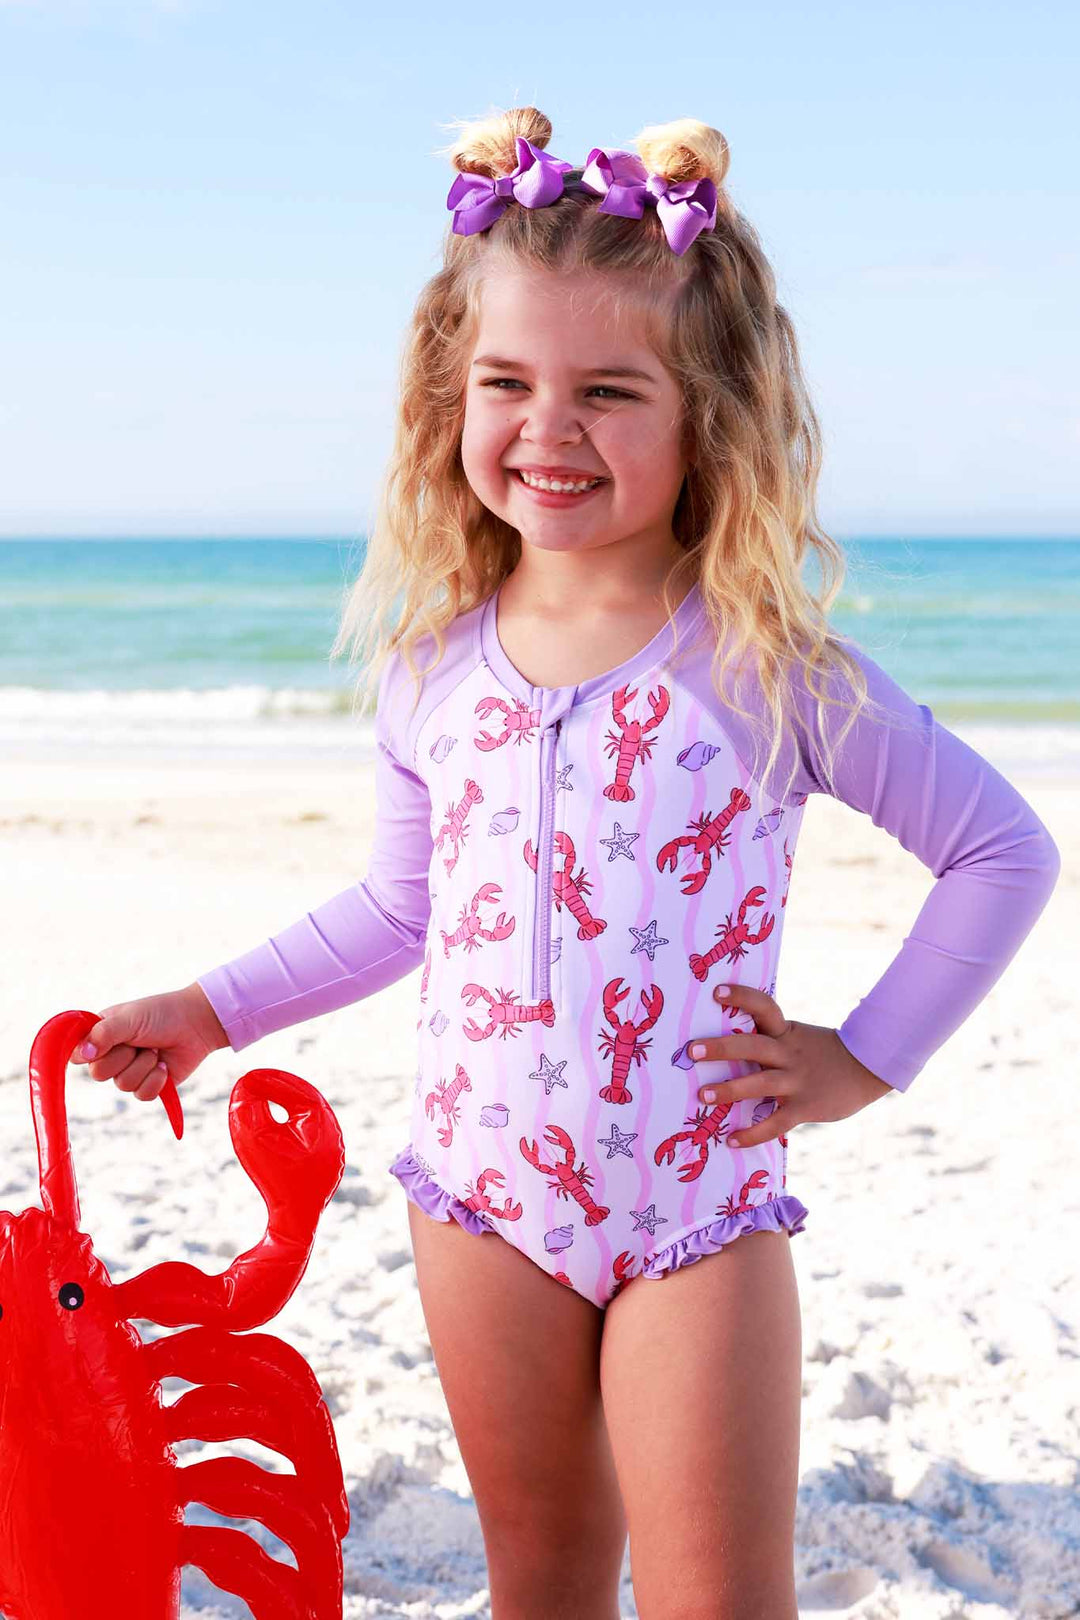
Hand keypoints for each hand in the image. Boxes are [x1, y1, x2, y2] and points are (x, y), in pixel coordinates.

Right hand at [67, 982, 228, 1102]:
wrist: (197, 1024)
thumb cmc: (162, 1014)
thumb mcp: (130, 1018)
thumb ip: (104, 1034)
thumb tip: (79, 1055)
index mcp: (101, 1035)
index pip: (78, 1054)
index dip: (88, 1055)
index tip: (98, 1049)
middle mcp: (111, 1055)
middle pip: (98, 1074)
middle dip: (123, 1057)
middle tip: (140, 1042)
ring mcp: (129, 1071)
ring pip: (122, 1085)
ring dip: (144, 1066)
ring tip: (155, 1050)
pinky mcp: (148, 1085)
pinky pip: (142, 1095)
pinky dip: (156, 1080)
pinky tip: (164, 1066)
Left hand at [689, 981, 893, 1148]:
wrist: (868, 1069)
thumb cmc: (823, 1053)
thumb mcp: (799, 1038)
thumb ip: (771, 1040)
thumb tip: (728, 1044)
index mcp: (787, 1032)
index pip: (764, 1007)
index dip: (741, 997)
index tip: (716, 992)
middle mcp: (789, 1053)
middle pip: (753, 1046)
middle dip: (722, 1048)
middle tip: (693, 1051)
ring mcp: (797, 1080)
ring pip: (760, 1083)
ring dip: (729, 1090)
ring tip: (703, 1096)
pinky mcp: (806, 1107)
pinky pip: (776, 1122)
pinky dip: (753, 1133)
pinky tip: (733, 1141)